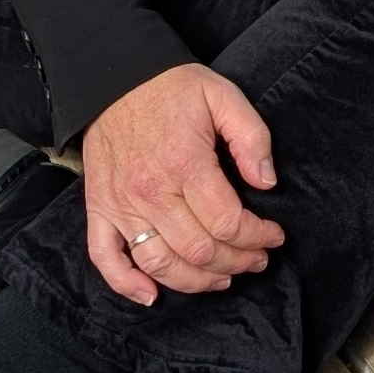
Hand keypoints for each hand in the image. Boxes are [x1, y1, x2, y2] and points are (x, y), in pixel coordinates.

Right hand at [79, 63, 282, 304]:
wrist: (113, 76)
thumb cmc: (171, 87)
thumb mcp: (223, 95)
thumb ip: (251, 137)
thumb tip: (267, 182)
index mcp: (185, 164)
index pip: (228, 222)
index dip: (258, 237)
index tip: (274, 236)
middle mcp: (151, 192)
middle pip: (199, 251)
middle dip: (237, 262)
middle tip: (257, 258)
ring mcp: (121, 205)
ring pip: (160, 263)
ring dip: (196, 282)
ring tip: (222, 277)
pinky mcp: (99, 209)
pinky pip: (106, 258)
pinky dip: (126, 284)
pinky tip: (151, 296)